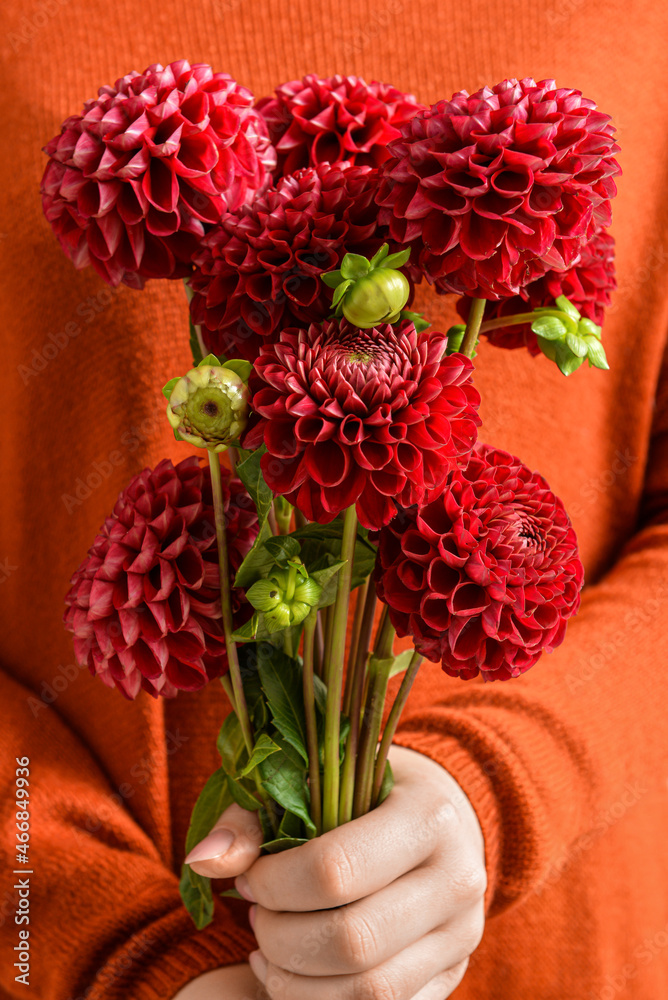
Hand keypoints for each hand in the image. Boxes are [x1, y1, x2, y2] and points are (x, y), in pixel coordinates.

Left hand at [187, 745, 485, 999]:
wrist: (447, 816)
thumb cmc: (367, 789)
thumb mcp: (319, 779)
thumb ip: (257, 817)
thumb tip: (203, 861)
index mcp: (429, 815)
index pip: (335, 869)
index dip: (274, 883)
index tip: (249, 877)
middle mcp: (458, 878)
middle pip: (352, 942)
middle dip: (280, 939)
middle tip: (254, 916)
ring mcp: (462, 934)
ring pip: (369, 992)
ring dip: (296, 983)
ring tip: (266, 951)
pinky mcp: (453, 973)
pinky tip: (296, 975)